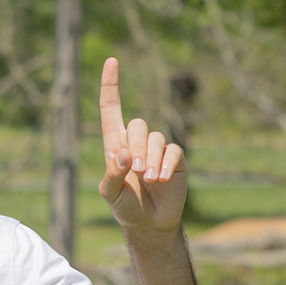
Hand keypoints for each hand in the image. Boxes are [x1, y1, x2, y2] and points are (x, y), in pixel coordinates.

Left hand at [97, 57, 185, 234]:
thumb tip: (122, 154)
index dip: (111, 85)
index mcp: (115, 144)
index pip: (111, 108)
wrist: (149, 223)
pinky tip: (162, 179)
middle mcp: (136, 142)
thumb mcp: (110, 193)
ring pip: (156, 138)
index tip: (111, 60)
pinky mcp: (175, 159)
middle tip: (136, 171)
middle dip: (137, 147)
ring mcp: (157, 149)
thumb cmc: (125, 205)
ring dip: (151, 160)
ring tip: (149, 180)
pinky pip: (173, 152)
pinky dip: (166, 165)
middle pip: (138, 125)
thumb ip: (112, 173)